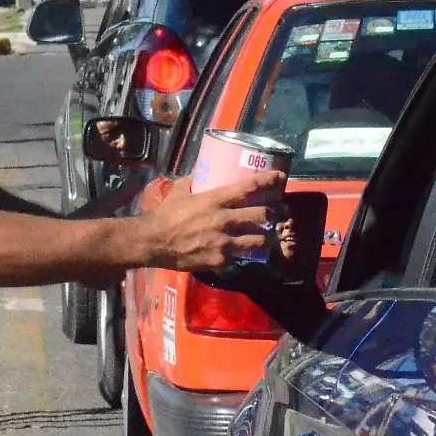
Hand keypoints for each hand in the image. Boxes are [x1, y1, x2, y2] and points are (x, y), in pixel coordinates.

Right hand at [137, 172, 284, 272]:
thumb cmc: (166, 215)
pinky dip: (248, 253)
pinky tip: (249, 251)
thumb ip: (192, 182)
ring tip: (270, 235)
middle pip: (263, 215)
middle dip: (276, 213)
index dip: (269, 180)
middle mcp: (225, 219)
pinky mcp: (221, 260)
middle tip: (280, 211)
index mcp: (215, 199)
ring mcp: (225, 242)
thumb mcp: (179, 192)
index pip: (249, 187)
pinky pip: (243, 256)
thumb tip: (199, 174)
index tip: (281, 177)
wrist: (154, 242)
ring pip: (260, 239)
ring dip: (268, 236)